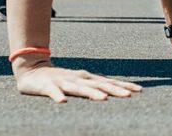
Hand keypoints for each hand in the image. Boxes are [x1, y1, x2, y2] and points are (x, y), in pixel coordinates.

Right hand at [13, 56, 141, 102]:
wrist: (32, 70)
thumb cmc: (59, 79)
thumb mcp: (79, 83)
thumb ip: (94, 88)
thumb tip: (113, 93)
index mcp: (87, 78)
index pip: (109, 82)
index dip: (124, 86)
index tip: (139, 90)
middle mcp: (78, 79)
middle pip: (99, 85)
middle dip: (115, 90)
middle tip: (129, 95)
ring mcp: (63, 81)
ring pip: (79, 88)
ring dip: (92, 93)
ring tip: (103, 99)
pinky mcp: (47, 86)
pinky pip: (52, 92)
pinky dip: (57, 96)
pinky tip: (62, 102)